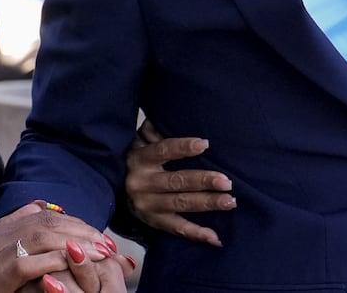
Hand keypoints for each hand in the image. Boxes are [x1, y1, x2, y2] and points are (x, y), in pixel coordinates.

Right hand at [0, 202, 128, 292]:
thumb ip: (12, 224)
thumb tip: (38, 205)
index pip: (43, 216)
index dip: (74, 223)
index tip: (96, 234)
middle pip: (49, 224)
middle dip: (82, 231)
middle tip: (108, 243)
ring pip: (44, 238)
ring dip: (77, 244)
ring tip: (102, 254)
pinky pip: (32, 264)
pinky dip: (55, 261)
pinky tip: (75, 264)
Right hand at [124, 119, 233, 247]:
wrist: (116, 190)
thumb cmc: (140, 159)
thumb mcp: (141, 141)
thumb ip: (155, 129)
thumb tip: (174, 109)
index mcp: (139, 158)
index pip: (163, 151)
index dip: (183, 148)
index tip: (205, 144)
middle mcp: (141, 183)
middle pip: (176, 181)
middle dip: (203, 181)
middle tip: (227, 181)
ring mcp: (147, 205)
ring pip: (181, 204)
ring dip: (207, 203)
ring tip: (230, 201)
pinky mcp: (154, 222)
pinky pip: (178, 229)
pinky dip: (197, 234)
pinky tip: (216, 237)